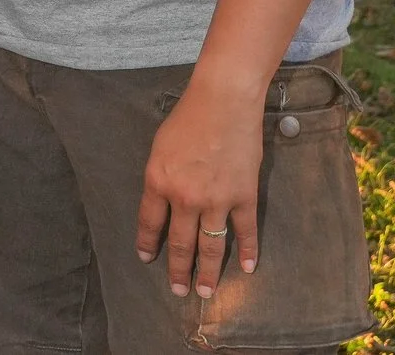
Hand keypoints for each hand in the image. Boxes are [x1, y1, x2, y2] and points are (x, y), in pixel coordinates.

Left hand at [136, 77, 262, 300]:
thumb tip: (164, 202)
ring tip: (205, 292)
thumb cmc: (187, 119)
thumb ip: (161, 178)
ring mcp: (216, 200)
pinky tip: (247, 268)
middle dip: (178, 270)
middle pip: (180, 243)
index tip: (147, 259)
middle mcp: (185, 198)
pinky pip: (244, 231)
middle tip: (178, 290)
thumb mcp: (160, 148)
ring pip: (211, 246)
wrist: (222, 102)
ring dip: (207, 272)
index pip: (150, 224)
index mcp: (158, 182)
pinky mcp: (243, 197)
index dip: (148, 244)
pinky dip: (247, 251)